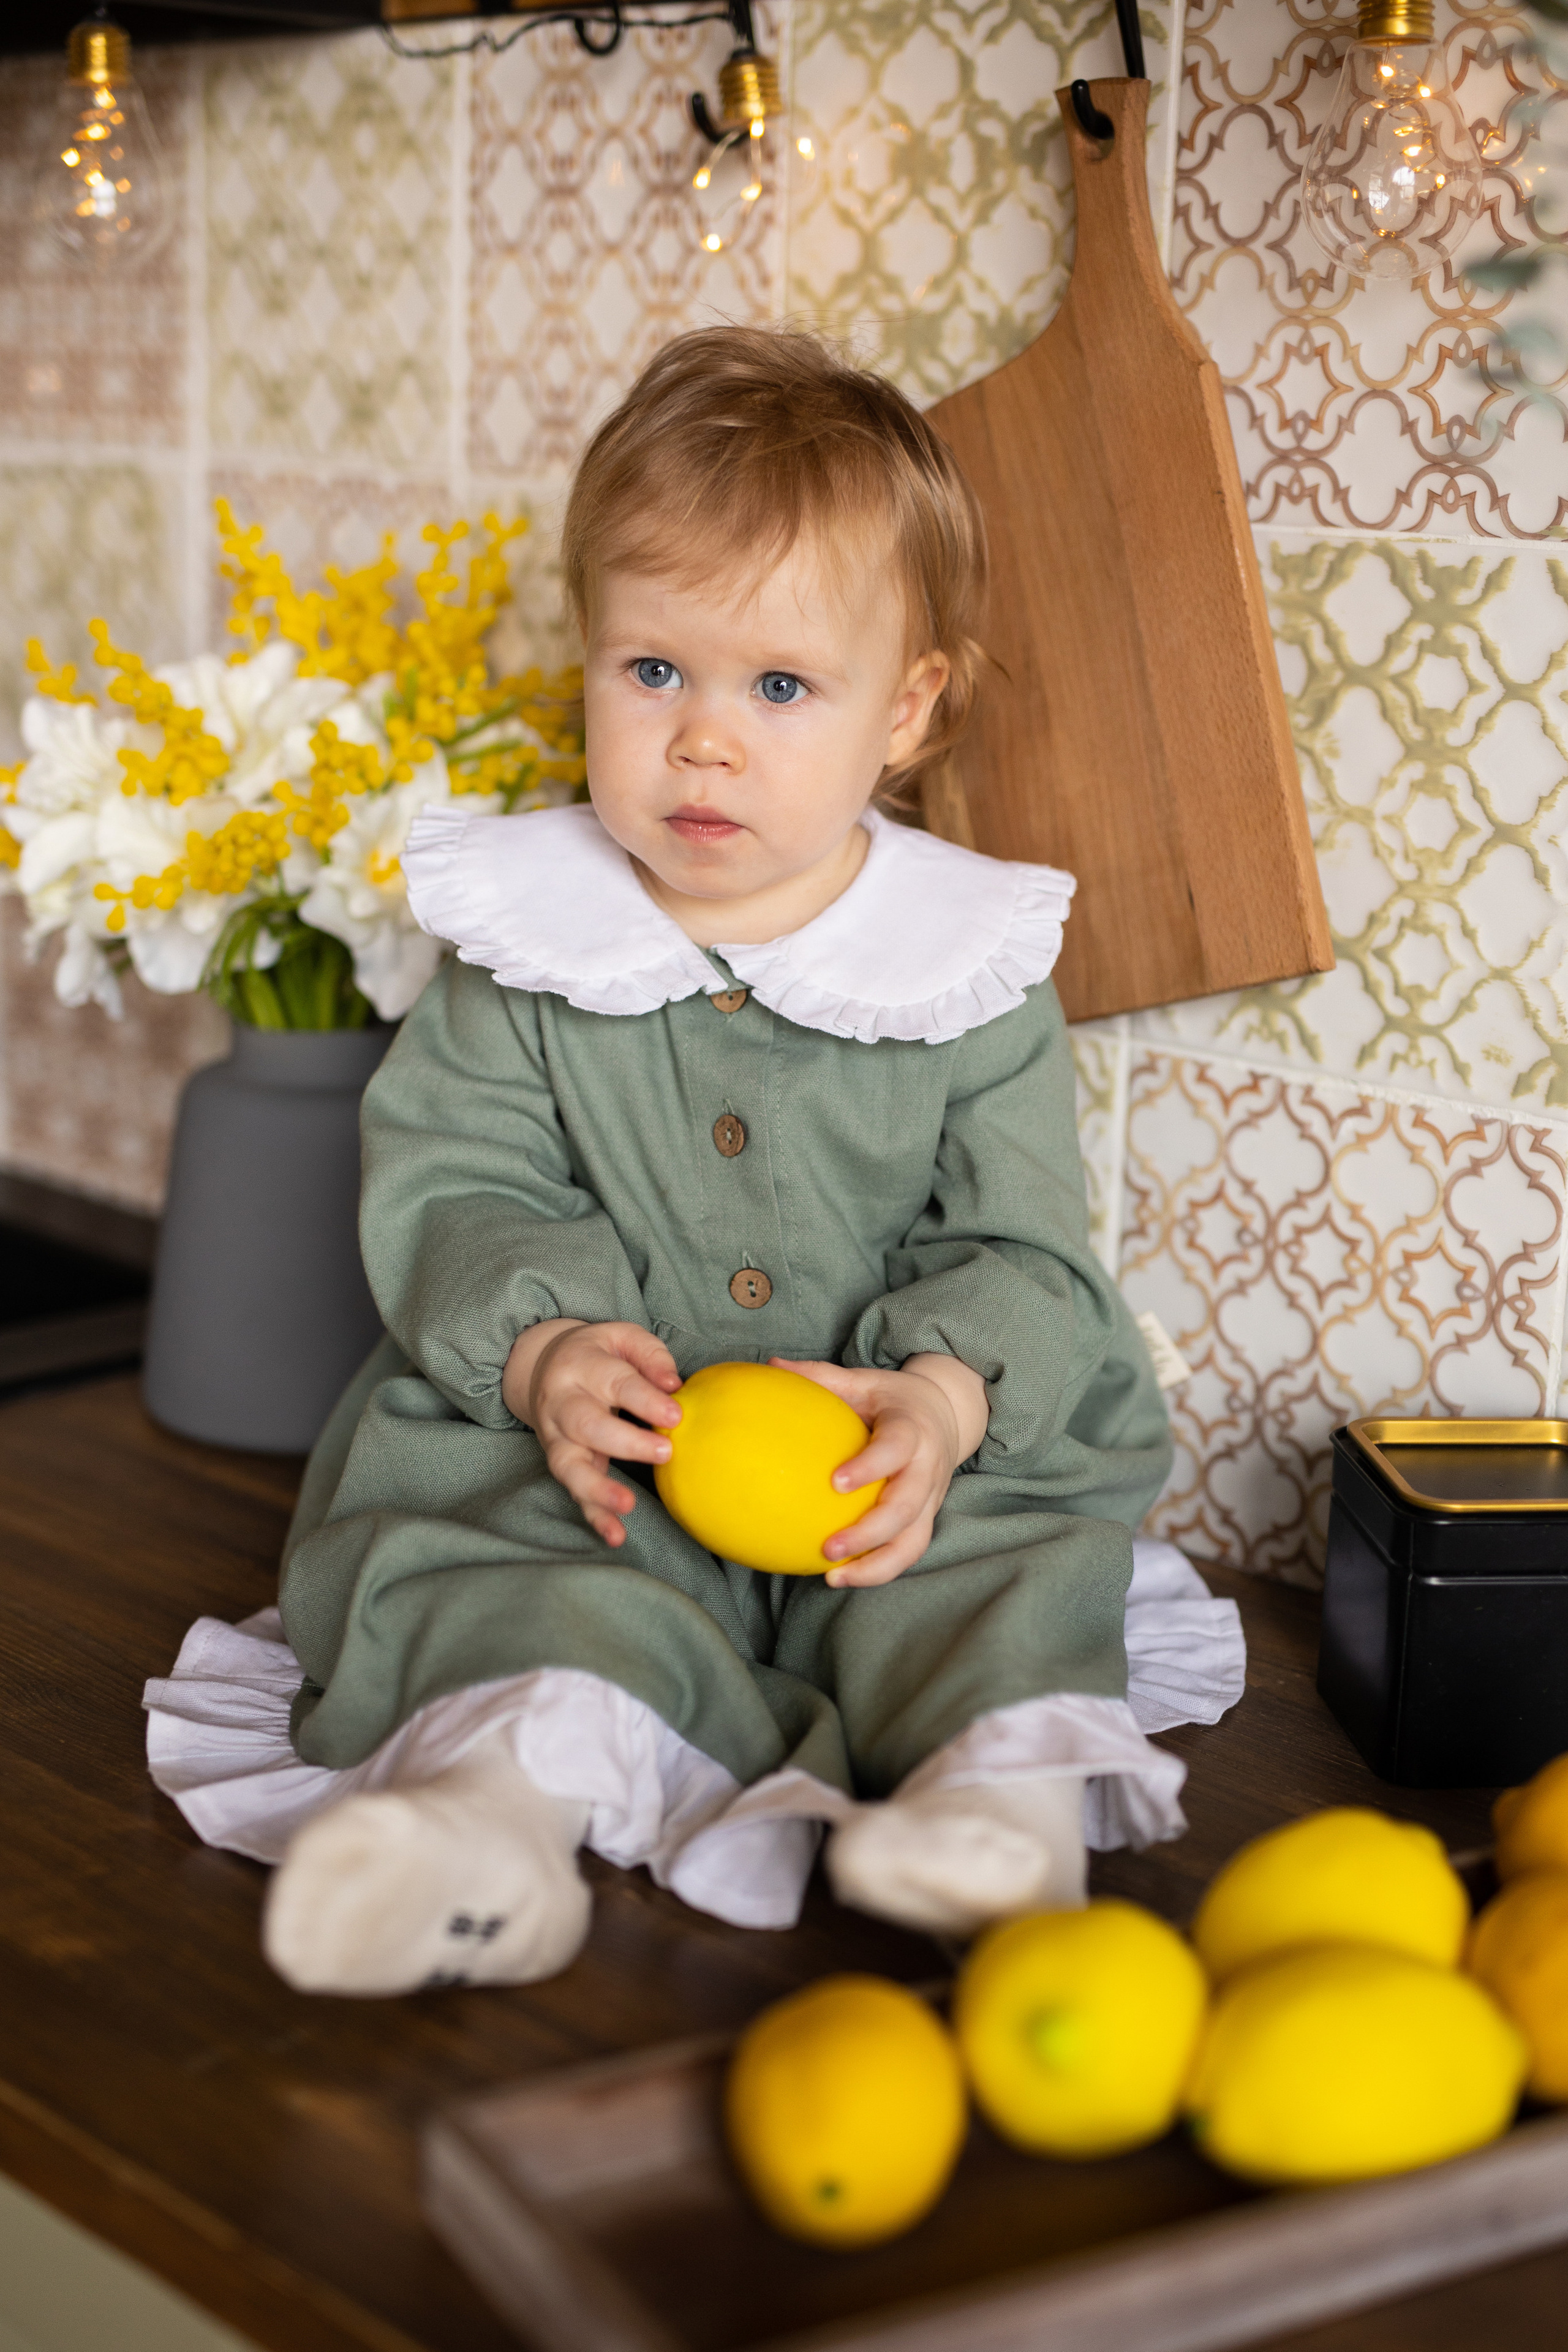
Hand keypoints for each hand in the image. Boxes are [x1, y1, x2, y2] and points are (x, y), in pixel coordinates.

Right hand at [503, 1318, 681, 1546]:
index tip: (676, 1416)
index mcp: (581, 1365)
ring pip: (569, 1465)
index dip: (645, 1399)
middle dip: (625, 1441)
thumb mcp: (622, 1337)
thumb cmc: (598, 1353)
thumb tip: (675, 1385)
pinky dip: (593, 1515)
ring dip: (597, 1488)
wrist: (542, 1366)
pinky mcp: (560, 1462)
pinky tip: (615, 1535)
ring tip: (627, 1505)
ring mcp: (555, 1436)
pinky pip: (573, 1492)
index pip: (616, 1382)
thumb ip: (650, 1355)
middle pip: (587, 1424)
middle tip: (665, 1453)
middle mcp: (561, 1402)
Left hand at [770, 1352, 988, 1588]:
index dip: (870, 1466)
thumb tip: (771, 1366)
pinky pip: (906, 1552)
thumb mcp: (864, 1381)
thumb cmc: (894, 1400)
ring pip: (912, 1541)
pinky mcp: (926, 1519)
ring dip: (876, 1565)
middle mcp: (928, 1469)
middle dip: (870, 1532)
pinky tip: (839, 1578)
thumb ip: (821, 1376)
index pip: (896, 1449)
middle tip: (828, 1547)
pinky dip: (878, 1570)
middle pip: (906, 1508)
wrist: (948, 1414)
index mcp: (913, 1429)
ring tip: (833, 1578)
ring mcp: (930, 1500)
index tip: (836, 1482)